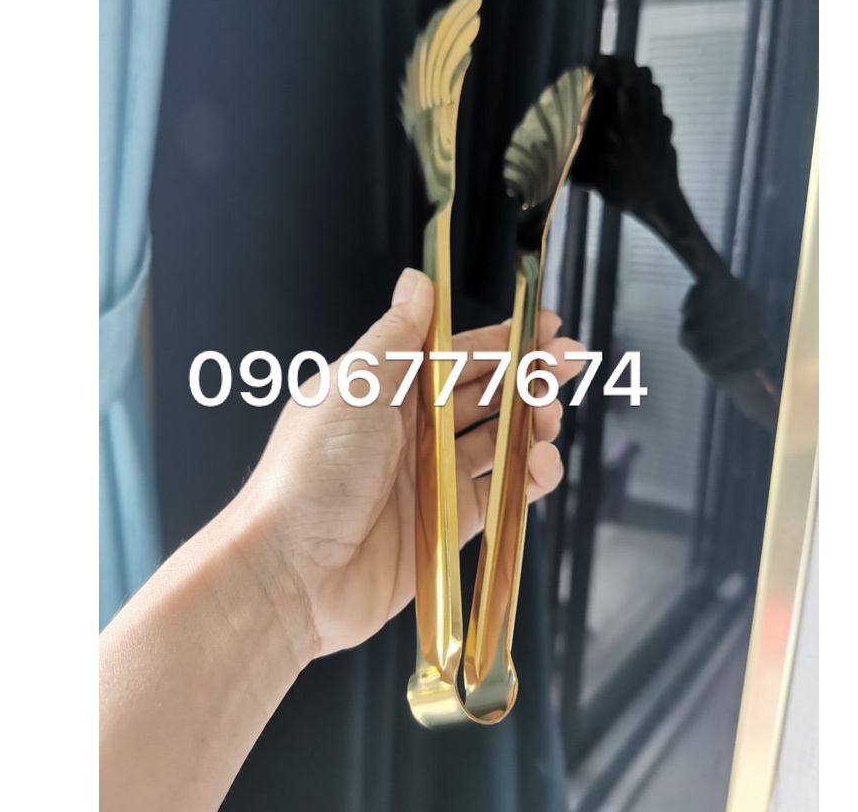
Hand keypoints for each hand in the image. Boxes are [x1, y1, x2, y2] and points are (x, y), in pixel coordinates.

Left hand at [237, 268, 585, 660]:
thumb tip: (417, 281)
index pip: (453, 353)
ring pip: (497, 441)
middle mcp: (409, 431)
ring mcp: (429, 478)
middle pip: (482, 393)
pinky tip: (543, 463)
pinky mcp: (446, 524)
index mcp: (383, 391)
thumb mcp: (354, 388)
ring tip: (551, 414)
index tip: (543, 323)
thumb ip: (397, 338)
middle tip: (567, 362)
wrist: (291, 575)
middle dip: (527, 375)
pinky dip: (528, 478)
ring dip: (531, 423)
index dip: (500, 338)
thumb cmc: (309, 475)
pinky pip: (498, 494)